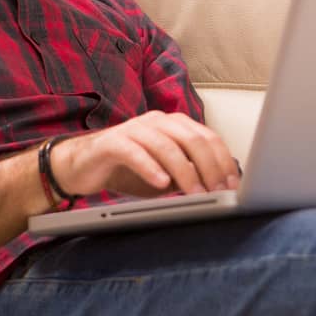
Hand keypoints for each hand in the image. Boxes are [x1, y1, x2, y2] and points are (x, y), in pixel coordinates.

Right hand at [49, 112, 239, 198]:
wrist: (82, 166)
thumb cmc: (128, 170)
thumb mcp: (164, 175)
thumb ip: (187, 175)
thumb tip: (217, 188)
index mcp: (174, 125)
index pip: (207, 137)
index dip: (223, 160)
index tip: (233, 184)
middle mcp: (157, 121)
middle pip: (192, 139)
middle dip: (210, 166)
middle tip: (218, 191)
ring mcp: (134, 128)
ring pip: (166, 146)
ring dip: (185, 172)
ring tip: (196, 193)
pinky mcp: (112, 141)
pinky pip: (135, 152)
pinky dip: (151, 167)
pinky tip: (161, 183)